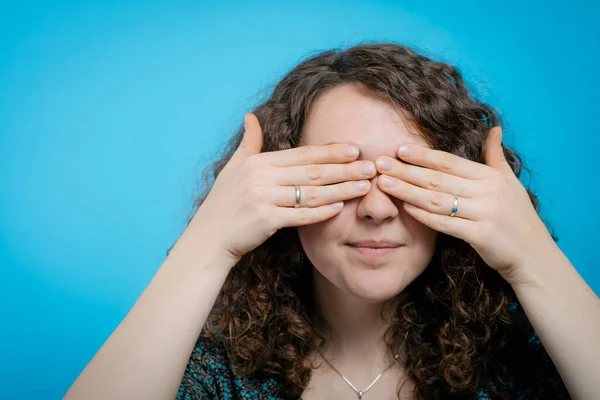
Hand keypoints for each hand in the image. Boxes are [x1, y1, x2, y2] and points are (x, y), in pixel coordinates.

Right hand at [191, 113, 376, 262]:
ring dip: (340, 189)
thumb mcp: (233, 168)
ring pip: (311, 192)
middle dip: (344, 169)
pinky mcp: (265, 220)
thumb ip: (248, 143)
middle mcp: (262, 177)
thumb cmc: (223, 203)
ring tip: (364, 186)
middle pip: (311, 171)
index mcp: (258, 163)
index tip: (354, 149)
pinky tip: (340, 207)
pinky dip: (321, 212)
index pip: (302, 154)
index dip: (329, 151)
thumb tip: (250, 116)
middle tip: (370, 166)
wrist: (208, 237)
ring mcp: (263, 198)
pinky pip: (300, 215)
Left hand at [374, 126, 558, 284]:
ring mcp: (484, 214)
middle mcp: (487, 192)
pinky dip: (424, 216)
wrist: (535, 256)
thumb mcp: (510, 182)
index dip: (423, 155)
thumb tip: (494, 129)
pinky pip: (446, 224)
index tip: (399, 149)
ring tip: (384, 184)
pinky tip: (405, 208)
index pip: (450, 162)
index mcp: (490, 176)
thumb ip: (496, 156)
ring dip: (408, 191)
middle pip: (438, 178)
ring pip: (438, 199)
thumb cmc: (519, 217)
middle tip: (380, 164)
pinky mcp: (481, 236)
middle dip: (406, 170)